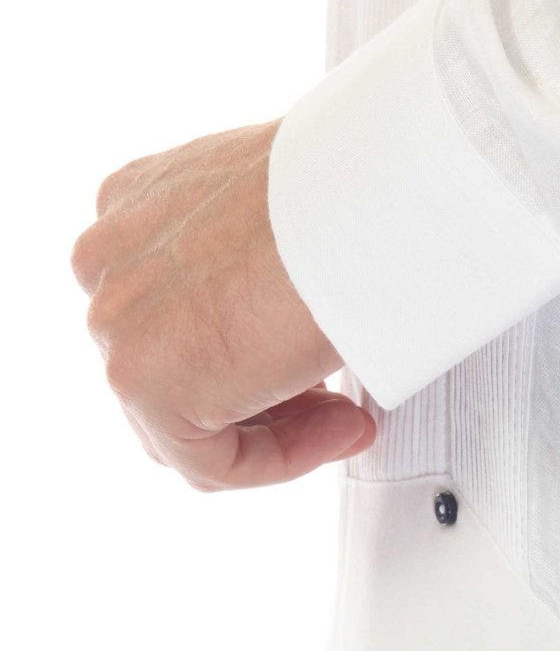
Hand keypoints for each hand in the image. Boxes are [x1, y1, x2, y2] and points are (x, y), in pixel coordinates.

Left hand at [70, 118, 377, 489]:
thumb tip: (287, 312)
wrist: (358, 201)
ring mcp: (118, 326)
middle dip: (259, 392)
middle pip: (172, 369)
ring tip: (347, 418)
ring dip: (276, 428)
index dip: (250, 347)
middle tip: (333, 398)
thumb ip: (254, 260)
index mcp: (132, 209)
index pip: (171, 312)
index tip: (309, 357)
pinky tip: (342, 429)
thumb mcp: (282, 209)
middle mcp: (109, 267)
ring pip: (185, 423)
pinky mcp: (146, 385)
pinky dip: (281, 459)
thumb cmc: (343, 189)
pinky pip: (210, 461)